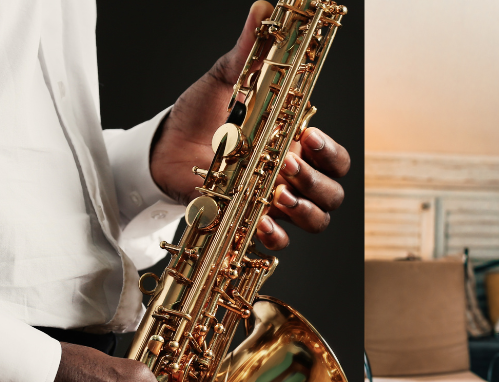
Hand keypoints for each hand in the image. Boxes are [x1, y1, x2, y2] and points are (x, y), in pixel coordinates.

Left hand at [149, 1, 349, 250]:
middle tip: (288, 166)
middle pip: (333, 193)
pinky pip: (281, 241)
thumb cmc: (196, 117)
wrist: (161, 150)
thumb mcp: (224, 81)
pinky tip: (259, 220)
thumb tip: (264, 10)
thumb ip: (249, 53)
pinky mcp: (252, 222)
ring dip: (304, 211)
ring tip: (277, 195)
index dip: (330, 153)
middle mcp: (293, 179)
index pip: (336, 159)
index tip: (307, 137)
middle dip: (317, 183)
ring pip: (317, 220)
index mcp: (296, 146)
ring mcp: (275, 204)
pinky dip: (275, 234)